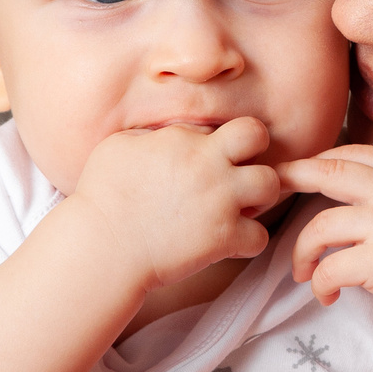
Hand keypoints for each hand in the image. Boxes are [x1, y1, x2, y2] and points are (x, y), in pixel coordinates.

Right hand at [70, 118, 282, 292]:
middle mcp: (209, 164)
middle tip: (236, 174)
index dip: (217, 143)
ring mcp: (220, 200)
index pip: (220, 126)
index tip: (203, 163)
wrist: (102, 245)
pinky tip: (228, 243)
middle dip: (254, 151)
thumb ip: (149, 135)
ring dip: (259, 196)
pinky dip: (248, 242)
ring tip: (238, 208)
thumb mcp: (118, 146)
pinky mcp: (223, 238)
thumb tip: (166, 135)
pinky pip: (260, 237)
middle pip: (258, 135)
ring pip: (271, 184)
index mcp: (185, 140)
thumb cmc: (101, 196)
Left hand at [275, 145, 372, 332]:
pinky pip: (328, 267)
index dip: (316, 161)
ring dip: (302, 253)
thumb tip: (338, 177)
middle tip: (269, 192)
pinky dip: (319, 284)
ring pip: (319, 227)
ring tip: (303, 272)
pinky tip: (328, 294)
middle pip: (327, 173)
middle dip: (291, 178)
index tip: (293, 172)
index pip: (350, 154)